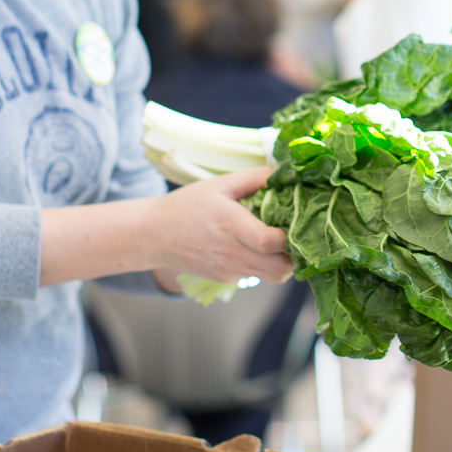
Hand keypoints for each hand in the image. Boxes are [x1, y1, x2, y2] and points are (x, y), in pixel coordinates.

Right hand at [150, 168, 292, 283]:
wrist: (155, 235)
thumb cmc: (187, 206)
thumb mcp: (219, 184)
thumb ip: (253, 178)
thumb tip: (282, 174)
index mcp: (231, 225)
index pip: (269, 242)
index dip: (288, 236)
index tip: (293, 221)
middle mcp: (233, 253)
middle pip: (280, 269)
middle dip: (296, 255)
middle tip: (295, 235)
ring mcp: (230, 270)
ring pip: (273, 278)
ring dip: (283, 262)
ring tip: (279, 242)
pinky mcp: (226, 278)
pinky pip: (255, 276)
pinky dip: (264, 264)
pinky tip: (254, 247)